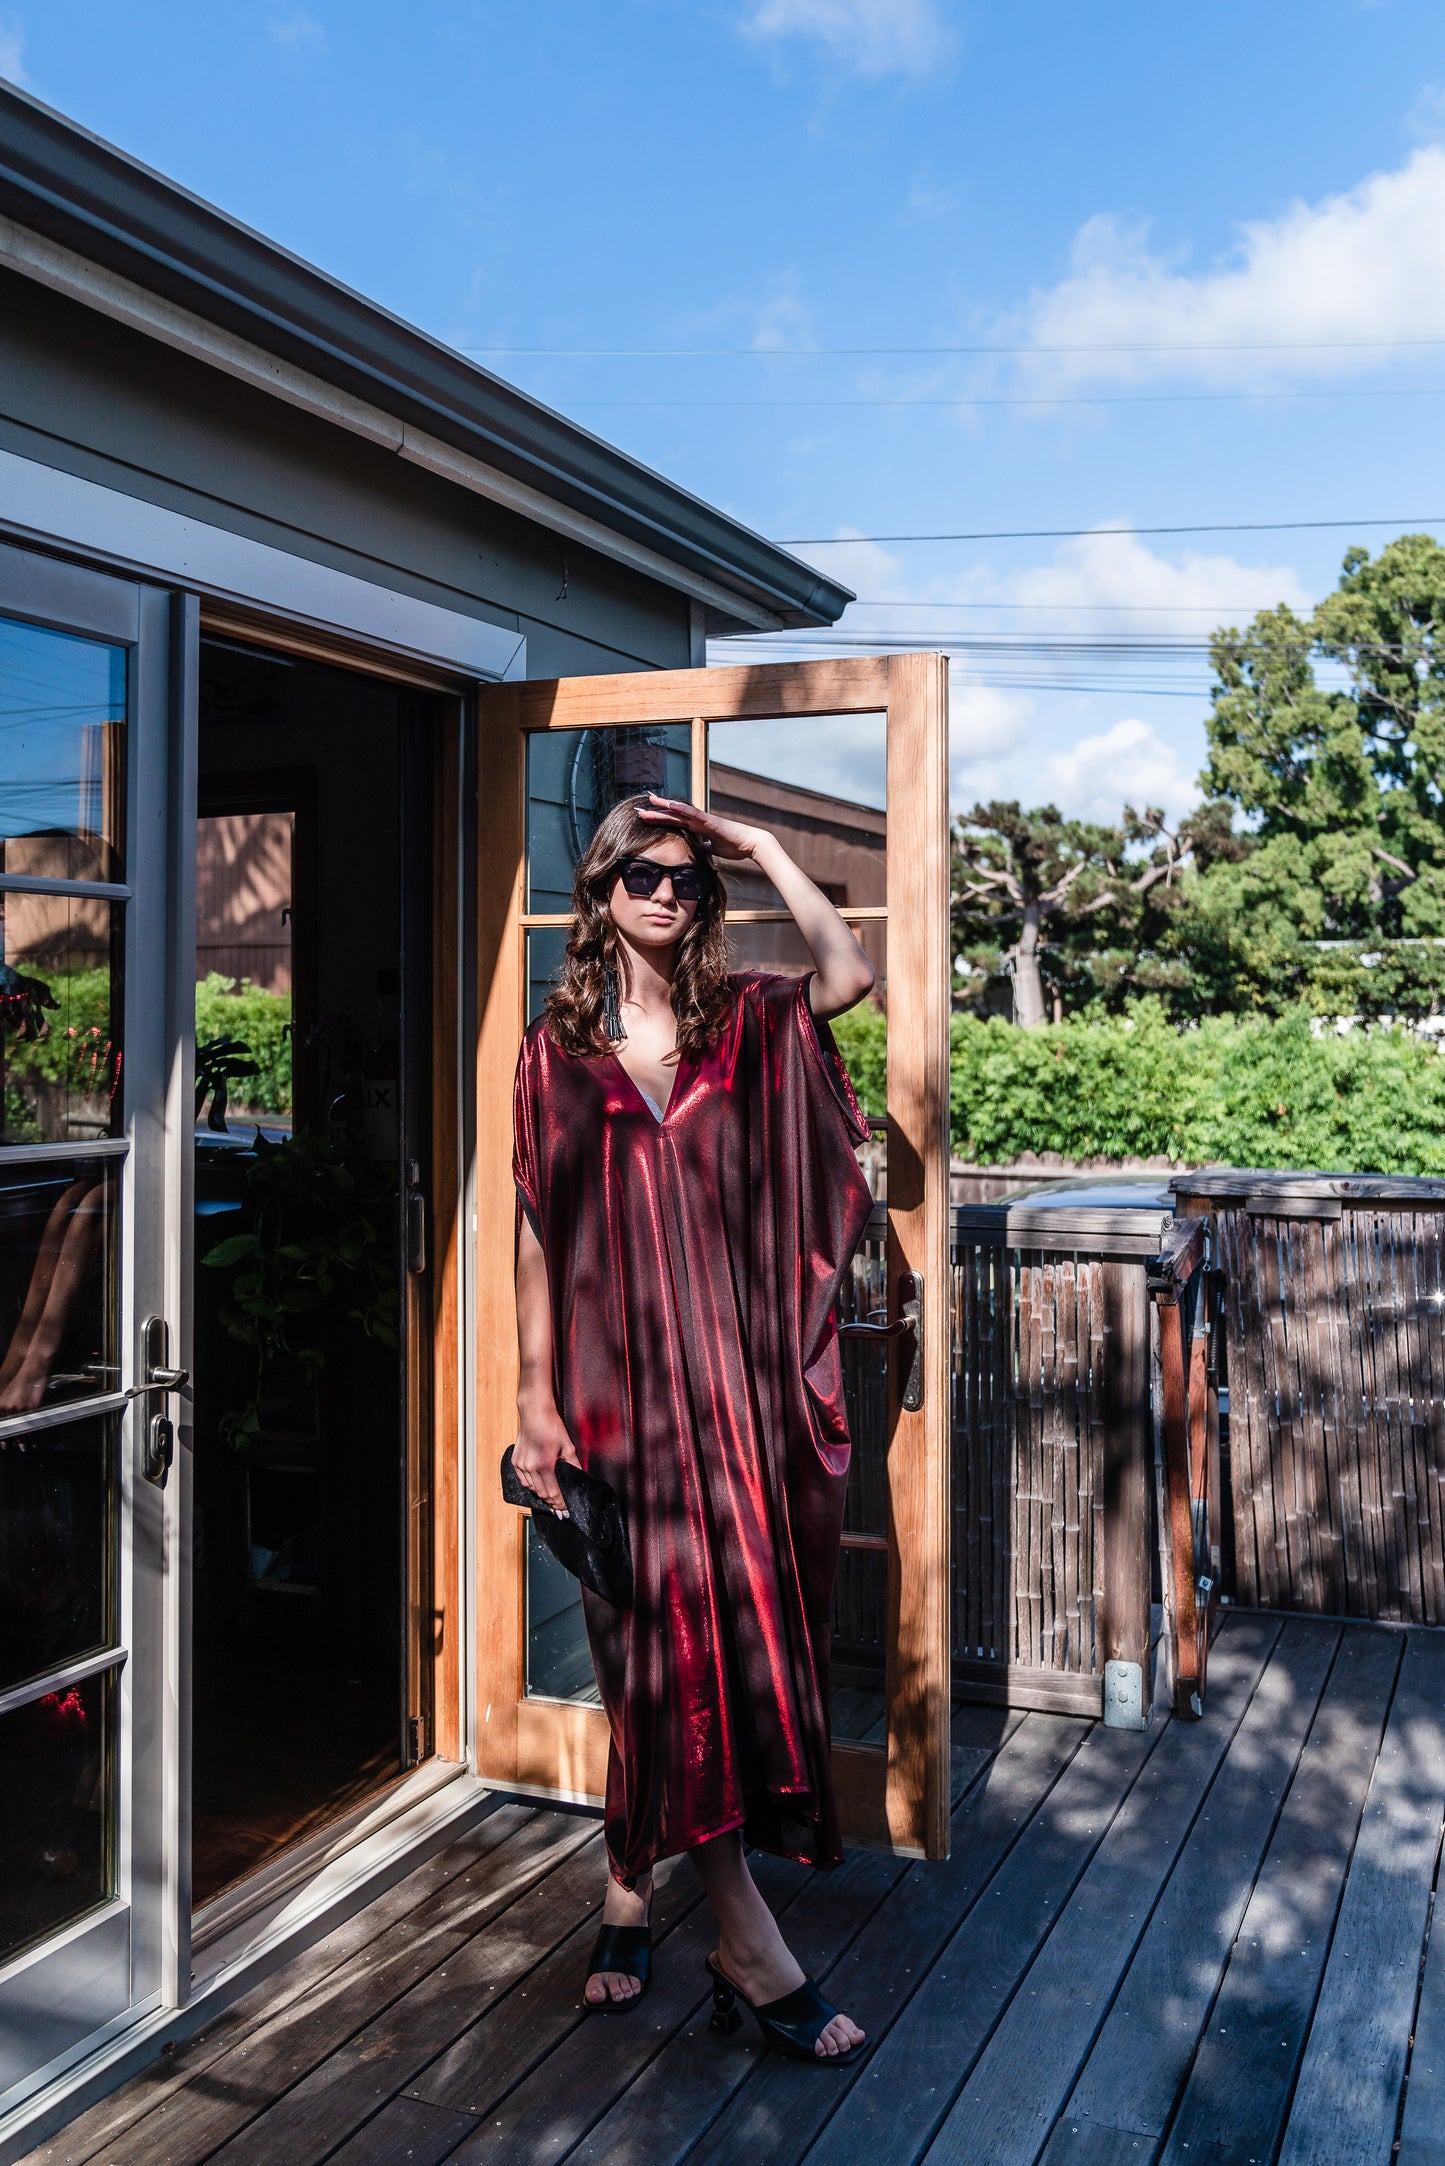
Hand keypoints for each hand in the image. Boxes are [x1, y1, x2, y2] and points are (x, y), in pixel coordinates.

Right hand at [511, 1394, 581, 1514]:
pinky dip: (531, 1485)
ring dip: (541, 1494)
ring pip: (531, 1488)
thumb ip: (574, 1464)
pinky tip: (538, 1486)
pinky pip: (523, 1480)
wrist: (534, 1413)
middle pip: (541, 1493)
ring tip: (550, 1499)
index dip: (560, 1503)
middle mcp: (530, 1467)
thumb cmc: (552, 1426)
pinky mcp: (515, 1460)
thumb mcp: (567, 1445)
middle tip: (560, 1509)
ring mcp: (520, 1464)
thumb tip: (581, 1476)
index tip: (565, 1509)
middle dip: (552, 1502)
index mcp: (544, 1464)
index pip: (553, 1492)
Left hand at [636, 792, 771, 867]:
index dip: (659, 819)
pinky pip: (694, 813)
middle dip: (655, 812)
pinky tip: (670, 804)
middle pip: (672, 815)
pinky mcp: (710, 820)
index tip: (645, 817)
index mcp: (697, 828)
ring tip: (649, 801)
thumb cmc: (734, 846)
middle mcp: (697, 821)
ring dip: (663, 806)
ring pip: (679, 811)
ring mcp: (703, 819)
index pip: (674, 822)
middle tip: (638, 809)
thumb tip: (696, 850)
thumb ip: (703, 847)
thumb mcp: (713, 850)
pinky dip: (682, 808)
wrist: (750, 844)